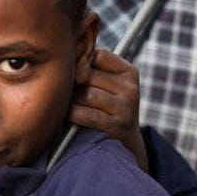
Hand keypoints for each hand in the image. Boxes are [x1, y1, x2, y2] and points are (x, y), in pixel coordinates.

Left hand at [68, 48, 148, 170]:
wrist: (124, 141)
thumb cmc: (108, 106)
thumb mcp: (108, 84)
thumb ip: (91, 68)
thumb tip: (67, 54)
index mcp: (129, 72)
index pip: (97, 55)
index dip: (80, 63)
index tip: (74, 73)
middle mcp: (131, 88)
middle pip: (89, 76)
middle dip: (73, 83)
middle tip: (65, 90)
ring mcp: (126, 108)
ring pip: (86, 94)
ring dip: (72, 100)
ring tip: (68, 103)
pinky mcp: (117, 126)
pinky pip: (86, 114)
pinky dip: (73, 114)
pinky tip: (69, 115)